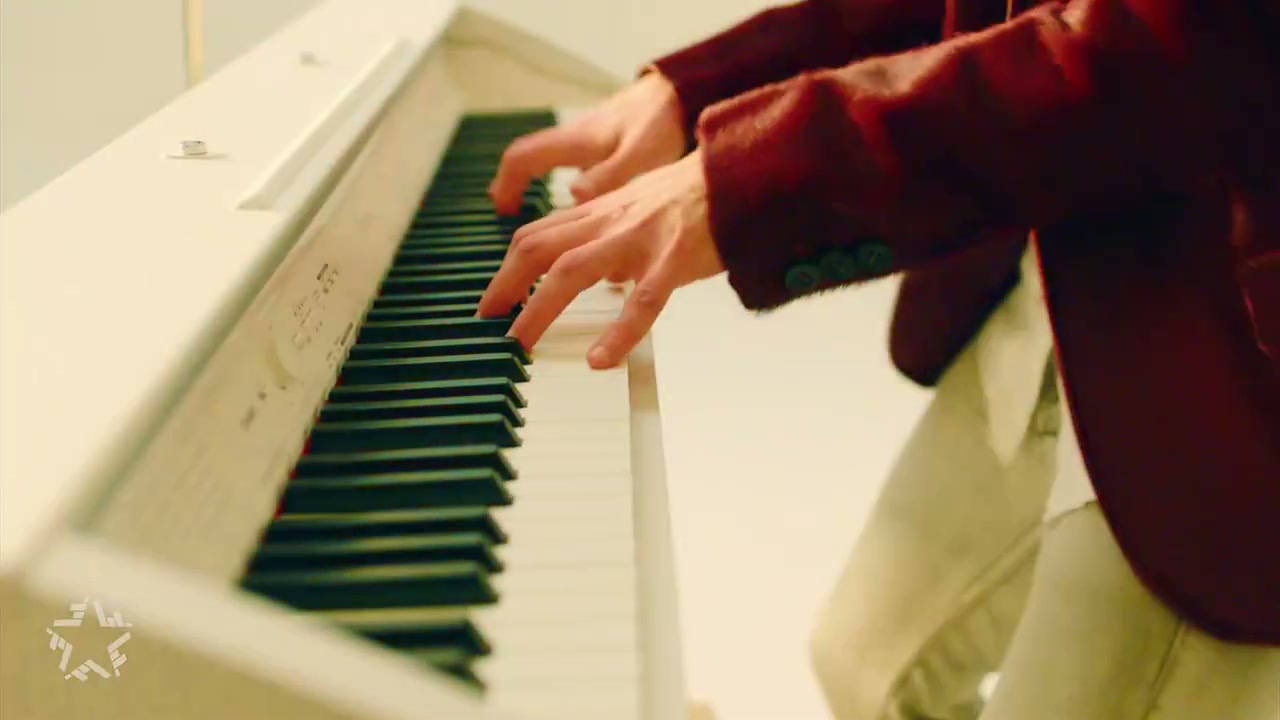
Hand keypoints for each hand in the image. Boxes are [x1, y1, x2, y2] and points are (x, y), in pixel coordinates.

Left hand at [478, 151, 722, 367]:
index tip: (491, 303)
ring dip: (539, 309)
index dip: (506, 269)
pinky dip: (618, 333)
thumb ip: (614, 238)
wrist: (741, 176)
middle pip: (538, 249)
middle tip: (490, 325)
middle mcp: (610, 222)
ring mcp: (639, 239)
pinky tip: (601, 360)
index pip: (537, 235)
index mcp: (601, 212)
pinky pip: (641, 301)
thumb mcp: (640, 210)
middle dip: (506, 287)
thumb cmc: (694, 197)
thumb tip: (602, 277)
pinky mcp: (673, 259)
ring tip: (523, 345)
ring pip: (572, 270)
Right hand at [488, 73, 685, 213]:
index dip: (506, 184)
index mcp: (576, 140)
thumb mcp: (638, 155)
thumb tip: (574, 197)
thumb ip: (608, 177)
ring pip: (551, 160)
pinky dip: (566, 183)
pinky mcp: (607, 141)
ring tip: (542, 222)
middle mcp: (576, 137)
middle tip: (511, 215)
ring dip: (538, 184)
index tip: (504, 210)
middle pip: (529, 157)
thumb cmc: (661, 123)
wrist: (683, 91)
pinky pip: (574, 162)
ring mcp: (590, 138)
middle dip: (514, 185)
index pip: (522, 156)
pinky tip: (582, 206)